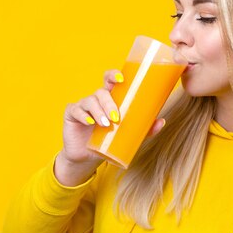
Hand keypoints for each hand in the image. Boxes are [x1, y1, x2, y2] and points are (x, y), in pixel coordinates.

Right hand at [54, 69, 165, 185]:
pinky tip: (89, 122)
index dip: (114, 75)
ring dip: (99, 111)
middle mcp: (96, 99)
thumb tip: (162, 121)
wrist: (87, 157)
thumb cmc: (108, 141)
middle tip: (116, 117)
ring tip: (106, 124)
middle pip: (101, 91)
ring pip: (90, 101)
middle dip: (109, 102)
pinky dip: (82, 115)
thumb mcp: (127, 135)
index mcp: (110, 98)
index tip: (121, 78)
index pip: (110, 80)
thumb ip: (144, 129)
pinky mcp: (71, 114)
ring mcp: (82, 105)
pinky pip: (75, 110)